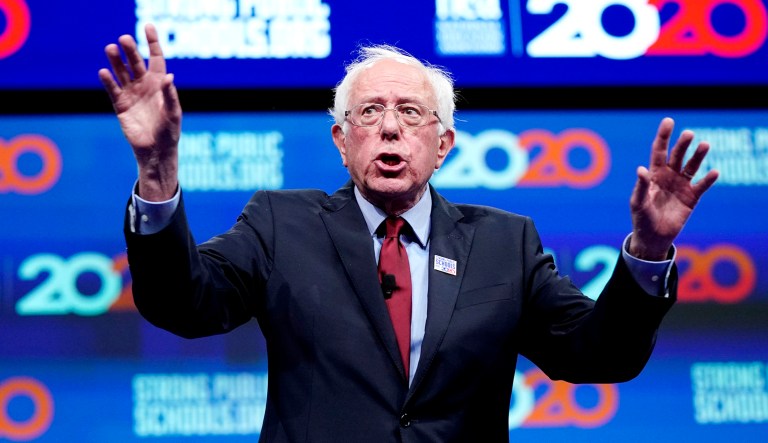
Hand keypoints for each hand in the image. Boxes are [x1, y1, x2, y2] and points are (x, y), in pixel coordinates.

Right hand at [98, 24, 180, 200]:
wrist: (156, 151)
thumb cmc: (169, 132)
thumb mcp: (173, 113)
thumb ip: (170, 95)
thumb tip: (169, 76)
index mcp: (160, 83)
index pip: (156, 58)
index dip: (152, 43)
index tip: (148, 27)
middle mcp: (144, 85)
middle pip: (135, 62)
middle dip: (130, 50)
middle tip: (123, 38)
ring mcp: (132, 94)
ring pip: (122, 72)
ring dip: (116, 61)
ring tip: (110, 48)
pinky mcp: (120, 105)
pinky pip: (113, 90)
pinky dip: (108, 81)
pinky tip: (104, 71)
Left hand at [629, 117, 718, 259]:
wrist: (653, 237)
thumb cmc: (641, 218)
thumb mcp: (638, 202)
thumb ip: (641, 186)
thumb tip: (640, 169)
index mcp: (654, 174)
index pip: (658, 151)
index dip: (663, 136)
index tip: (669, 121)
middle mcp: (669, 176)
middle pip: (677, 155)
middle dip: (682, 144)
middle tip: (688, 134)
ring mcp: (681, 185)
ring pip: (692, 166)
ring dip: (698, 156)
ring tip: (704, 145)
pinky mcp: (692, 197)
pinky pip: (702, 185)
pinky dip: (708, 179)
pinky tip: (714, 171)